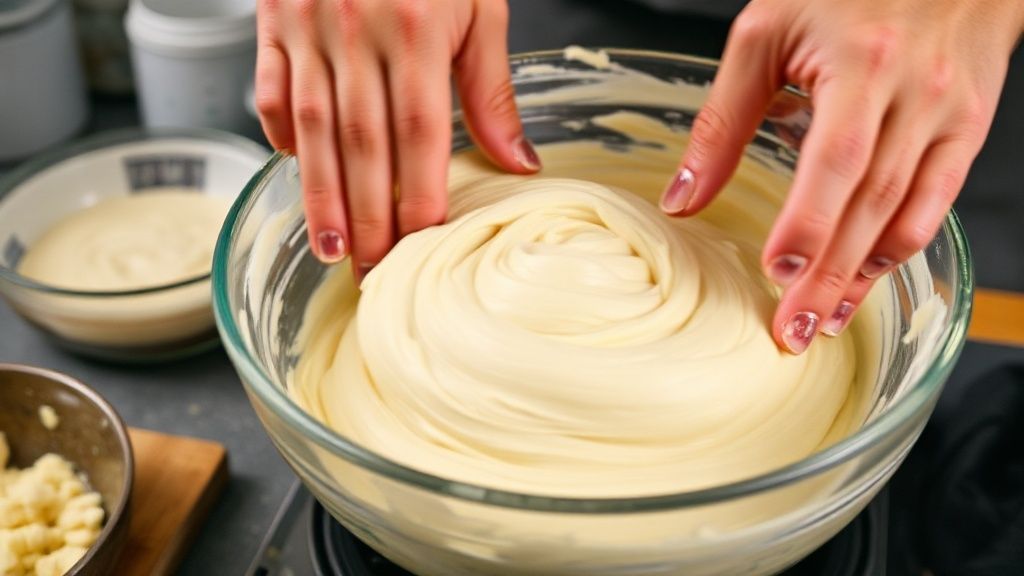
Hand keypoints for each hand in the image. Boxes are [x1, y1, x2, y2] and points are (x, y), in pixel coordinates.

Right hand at [255, 0, 538, 278]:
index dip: (418, 199)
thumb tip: (518, 163)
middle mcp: (357, 34)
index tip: (421, 248)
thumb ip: (491, 88)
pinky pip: (271, 86)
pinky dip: (278, 132)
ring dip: (320, 195)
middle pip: (361, 145)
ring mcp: (309, 28)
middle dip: (368, 218)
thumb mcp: (479, 6)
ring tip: (331, 249)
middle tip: (373, 274)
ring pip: (311, 129)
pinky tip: (293, 168)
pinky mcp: (275, 19)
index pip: (418, 137)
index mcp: (416, 32)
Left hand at [660, 0, 1023, 352]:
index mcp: (862, 62)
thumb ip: (724, 117)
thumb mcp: (766, 31)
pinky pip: (939, 200)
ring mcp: (949, 113)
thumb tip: (682, 199)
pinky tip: (867, 278)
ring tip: (822, 322)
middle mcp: (914, 91)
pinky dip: (901, 245)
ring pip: (907, 211)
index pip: (837, 157)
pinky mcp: (968, 127)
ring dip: (862, 275)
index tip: (779, 273)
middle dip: (829, 276)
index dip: (809, 222)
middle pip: (870, 201)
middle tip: (792, 331)